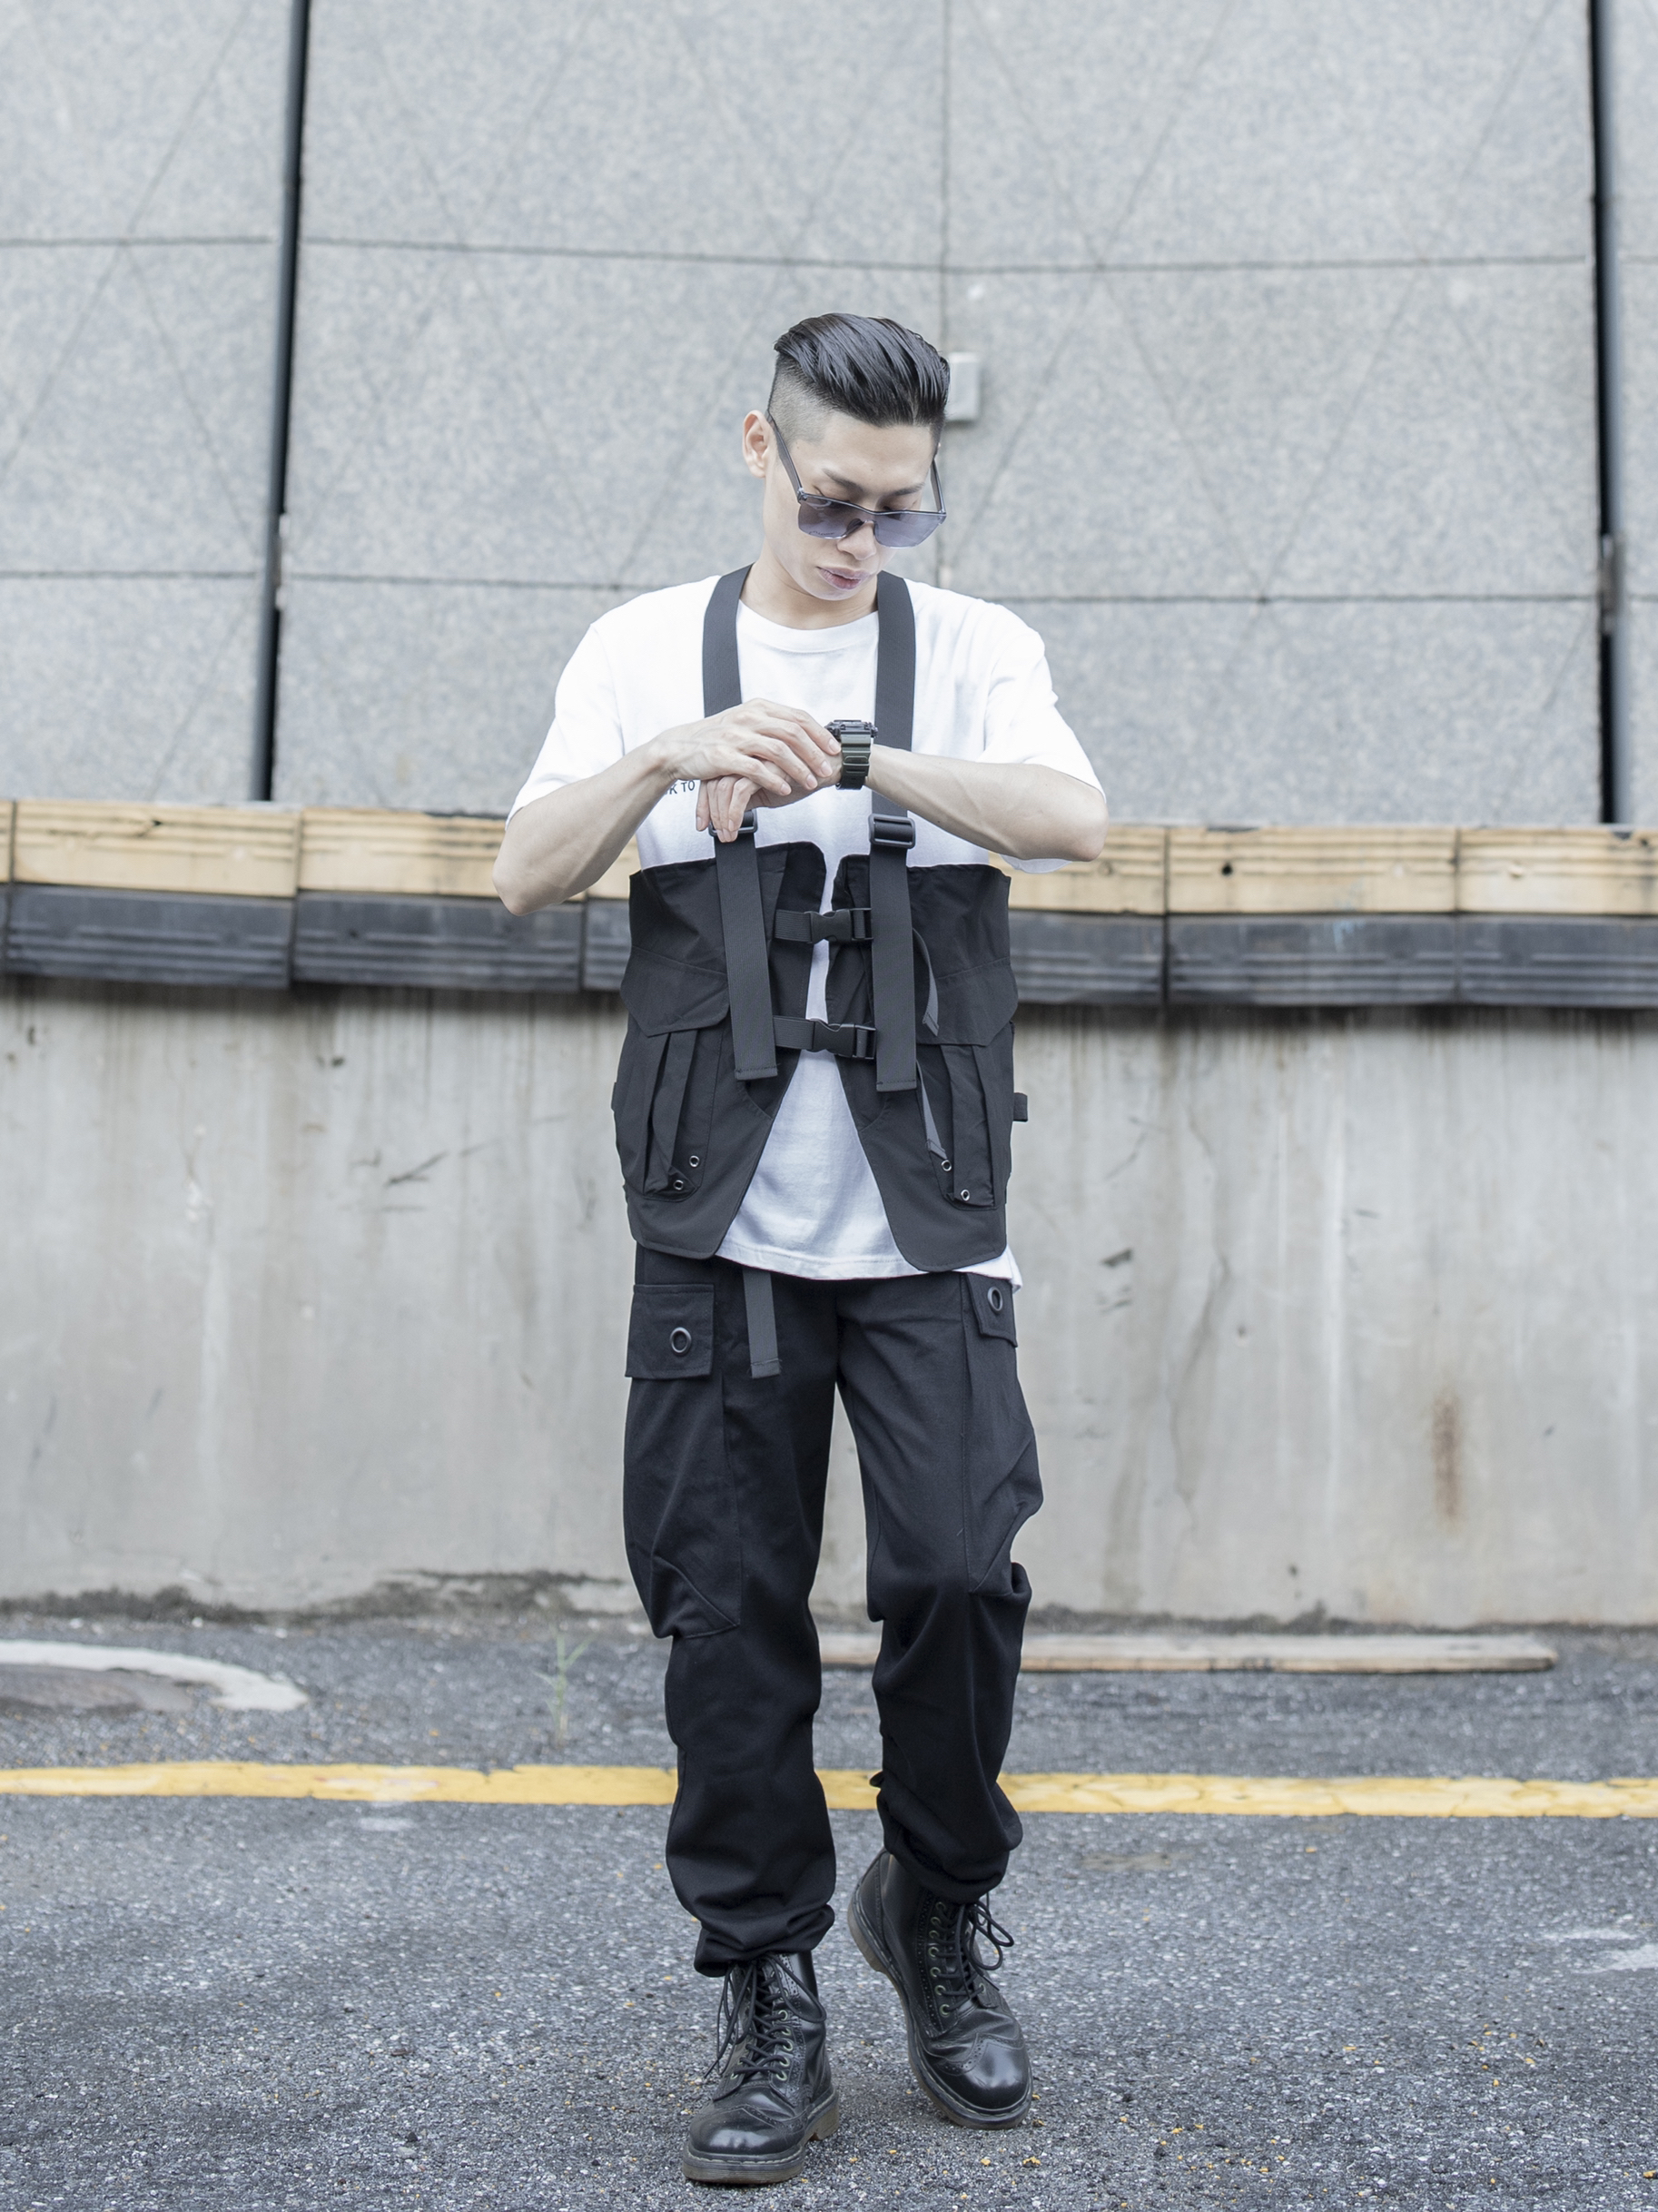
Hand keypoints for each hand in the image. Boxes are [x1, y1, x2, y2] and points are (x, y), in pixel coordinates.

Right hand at [657, 700, 838, 842]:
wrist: (679, 747)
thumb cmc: (714, 738)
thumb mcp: (744, 722)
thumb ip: (769, 724)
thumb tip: (799, 731)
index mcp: (757, 708)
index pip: (797, 717)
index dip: (819, 733)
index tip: (833, 748)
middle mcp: (749, 717)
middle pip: (792, 733)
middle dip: (814, 753)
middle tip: (827, 768)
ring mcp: (736, 735)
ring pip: (778, 750)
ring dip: (798, 768)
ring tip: (809, 782)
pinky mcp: (725, 756)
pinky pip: (756, 768)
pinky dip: (773, 779)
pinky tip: (784, 789)